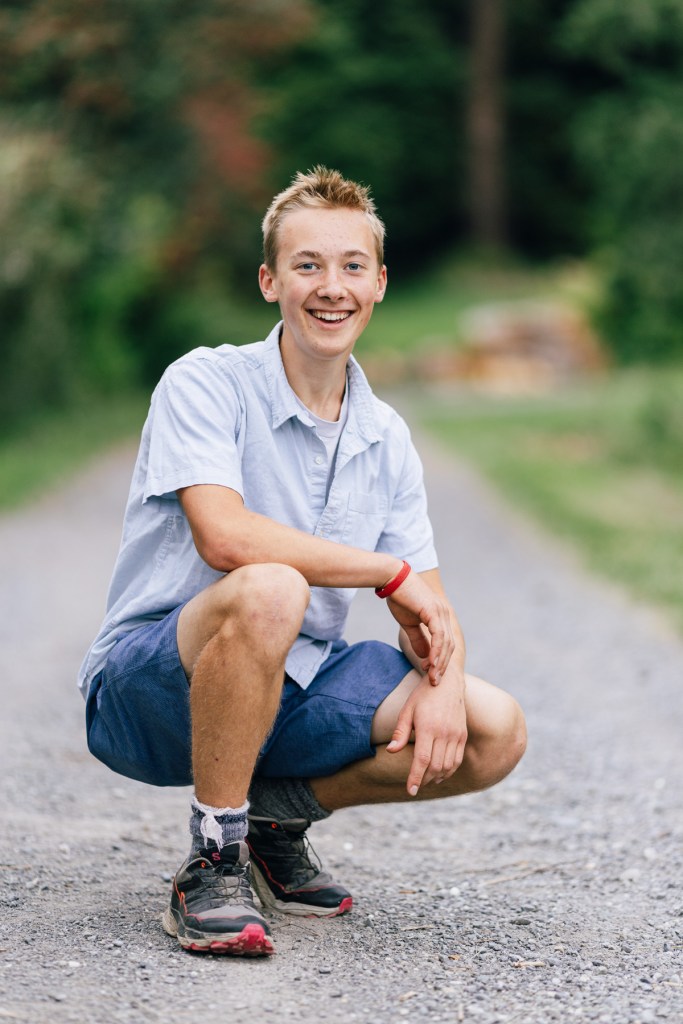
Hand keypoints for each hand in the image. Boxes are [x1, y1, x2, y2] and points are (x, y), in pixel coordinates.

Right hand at [385, 572, 454, 684]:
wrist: (392, 579)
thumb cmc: (400, 597)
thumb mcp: (409, 623)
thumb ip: (418, 638)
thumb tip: (423, 656)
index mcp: (440, 616)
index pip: (446, 643)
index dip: (440, 660)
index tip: (431, 673)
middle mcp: (444, 614)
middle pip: (449, 645)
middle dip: (442, 665)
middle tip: (434, 681)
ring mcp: (441, 612)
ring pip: (446, 643)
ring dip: (439, 662)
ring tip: (432, 676)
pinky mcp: (434, 612)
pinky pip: (439, 636)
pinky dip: (436, 651)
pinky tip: (431, 663)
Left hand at [386, 675, 466, 795]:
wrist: (447, 683)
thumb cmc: (422, 696)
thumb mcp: (407, 710)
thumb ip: (400, 732)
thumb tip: (391, 751)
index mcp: (428, 727)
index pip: (422, 760)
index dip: (415, 778)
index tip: (410, 790)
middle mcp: (444, 733)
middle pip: (435, 766)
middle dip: (424, 780)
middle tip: (415, 785)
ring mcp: (456, 735)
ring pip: (448, 766)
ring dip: (436, 777)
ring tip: (426, 780)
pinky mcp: (463, 735)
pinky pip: (457, 760)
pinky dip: (449, 771)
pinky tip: (440, 774)